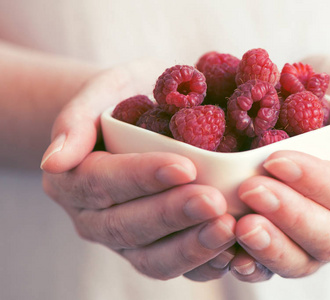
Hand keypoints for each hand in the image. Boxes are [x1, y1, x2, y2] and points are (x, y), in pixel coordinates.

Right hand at [41, 60, 236, 280]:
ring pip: (152, 258)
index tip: (185, 166)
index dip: (142, 177)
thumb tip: (53, 161)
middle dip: (173, 215)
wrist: (137, 119)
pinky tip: (235, 253)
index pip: (104, 182)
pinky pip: (176, 268)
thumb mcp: (102, 90)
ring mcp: (125, 240)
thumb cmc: (124, 99)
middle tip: (214, 202)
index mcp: (74, 179)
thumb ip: (75, 120)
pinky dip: (205, 265)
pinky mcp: (153, 251)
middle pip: (128, 226)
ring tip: (229, 227)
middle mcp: (95, 218)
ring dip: (192, 247)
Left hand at [229, 55, 329, 281]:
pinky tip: (231, 252)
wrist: (321, 106)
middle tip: (251, 190)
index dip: (316, 182)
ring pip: (305, 260)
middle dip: (290, 215)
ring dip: (271, 246)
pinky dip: (256, 263)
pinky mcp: (295, 245)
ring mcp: (326, 239)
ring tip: (240, 225)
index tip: (276, 161)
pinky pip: (278, 265)